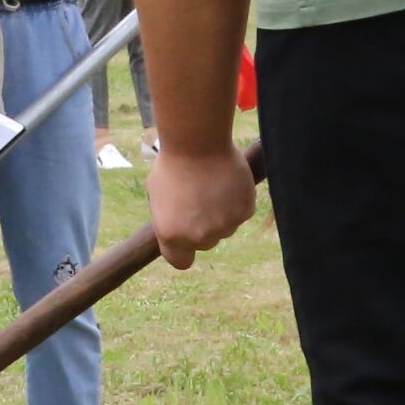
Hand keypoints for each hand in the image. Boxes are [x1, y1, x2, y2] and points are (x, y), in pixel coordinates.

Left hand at [147, 142, 255, 268]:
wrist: (198, 142)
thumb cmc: (173, 164)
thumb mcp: (158, 196)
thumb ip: (170, 219)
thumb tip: (180, 230)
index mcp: (172, 235)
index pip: (180, 262)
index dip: (183, 251)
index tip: (185, 238)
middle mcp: (200, 237)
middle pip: (206, 243)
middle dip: (203, 227)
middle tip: (198, 199)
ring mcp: (225, 226)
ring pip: (225, 227)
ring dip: (220, 213)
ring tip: (211, 185)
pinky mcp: (245, 212)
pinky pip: (241, 212)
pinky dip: (236, 201)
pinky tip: (226, 181)